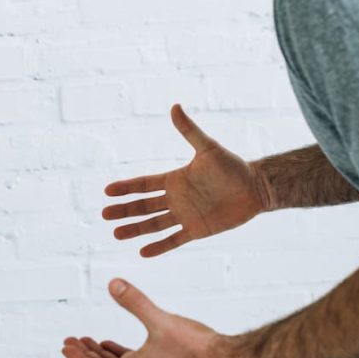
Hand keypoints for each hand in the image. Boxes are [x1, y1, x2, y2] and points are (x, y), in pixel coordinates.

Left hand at [62, 278, 230, 357]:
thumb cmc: (196, 347)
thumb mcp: (161, 321)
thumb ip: (136, 302)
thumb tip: (112, 284)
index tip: (65, 347)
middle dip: (85, 354)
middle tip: (69, 341)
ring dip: (100, 352)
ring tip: (86, 340)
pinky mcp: (163, 356)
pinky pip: (132, 356)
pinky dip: (118, 349)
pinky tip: (112, 341)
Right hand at [103, 104, 269, 256]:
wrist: (255, 188)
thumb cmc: (232, 166)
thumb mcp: (208, 148)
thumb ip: (189, 130)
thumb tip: (174, 106)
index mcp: (174, 179)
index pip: (143, 184)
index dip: (126, 187)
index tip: (107, 191)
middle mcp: (175, 198)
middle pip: (143, 205)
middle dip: (124, 210)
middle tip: (104, 214)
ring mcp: (184, 215)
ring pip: (154, 224)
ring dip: (135, 229)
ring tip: (116, 234)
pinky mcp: (197, 230)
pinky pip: (174, 240)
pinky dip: (159, 246)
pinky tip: (142, 252)